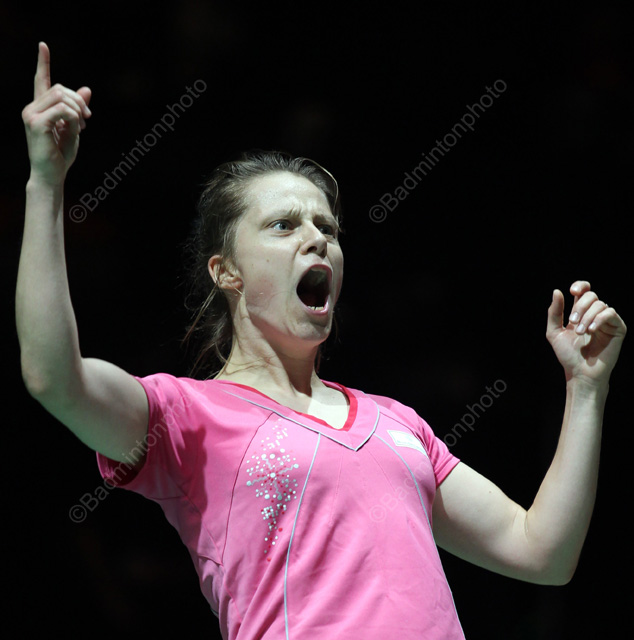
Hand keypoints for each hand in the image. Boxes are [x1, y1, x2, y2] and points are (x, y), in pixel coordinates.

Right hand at [21, 42, 91, 185]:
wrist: (51, 174)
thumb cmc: (60, 154)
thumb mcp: (74, 128)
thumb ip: (78, 108)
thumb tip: (86, 89)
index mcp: (40, 108)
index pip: (40, 80)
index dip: (43, 62)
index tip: (43, 45)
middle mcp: (32, 108)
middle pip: (59, 88)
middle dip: (79, 101)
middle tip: (88, 119)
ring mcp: (32, 115)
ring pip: (61, 97)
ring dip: (78, 110)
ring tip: (82, 126)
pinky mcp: (37, 124)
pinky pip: (63, 110)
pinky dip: (75, 118)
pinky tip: (77, 130)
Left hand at [546, 280, 626, 384]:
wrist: (580, 372)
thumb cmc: (568, 355)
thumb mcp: (554, 332)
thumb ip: (554, 312)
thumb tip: (557, 291)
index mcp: (580, 313)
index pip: (584, 291)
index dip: (580, 285)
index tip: (572, 291)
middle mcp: (594, 314)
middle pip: (591, 295)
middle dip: (579, 307)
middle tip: (572, 323)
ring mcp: (607, 321)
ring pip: (600, 304)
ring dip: (587, 316)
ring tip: (581, 332)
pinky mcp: (618, 328)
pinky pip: (610, 313)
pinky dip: (599, 319)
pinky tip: (591, 330)